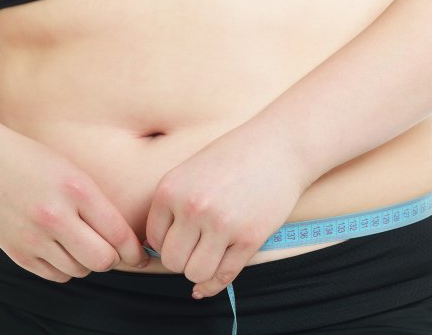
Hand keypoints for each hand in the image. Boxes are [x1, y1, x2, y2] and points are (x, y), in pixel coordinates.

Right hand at [0, 129, 150, 282]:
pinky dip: (63, 266)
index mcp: (76, 189)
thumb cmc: (34, 163)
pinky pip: (55, 275)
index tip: (139, 255)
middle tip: (109, 248)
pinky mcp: (16, 252)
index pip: (118, 234)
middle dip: (111, 258)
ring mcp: (33, 237)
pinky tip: (57, 246)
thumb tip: (126, 244)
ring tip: (77, 241)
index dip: (134, 251)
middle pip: (102, 260)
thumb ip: (98, 205)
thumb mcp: (73, 172)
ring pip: (79, 270)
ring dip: (85, 261)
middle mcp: (55, 215)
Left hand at [144, 119, 314, 298]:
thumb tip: (153, 249)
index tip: (181, 239)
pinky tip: (211, 281)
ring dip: (199, 272)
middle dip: (181, 261)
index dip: (166, 244)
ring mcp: (221, 224)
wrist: (278, 146)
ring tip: (206, 257)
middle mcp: (192, 208)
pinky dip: (214, 284)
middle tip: (194, 250)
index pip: (154, 240)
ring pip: (195, 273)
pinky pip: (223, 275)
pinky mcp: (249, 238)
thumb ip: (171, 205)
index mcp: (170, 190)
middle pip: (172, 261)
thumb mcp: (190, 172)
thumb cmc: (232, 158)